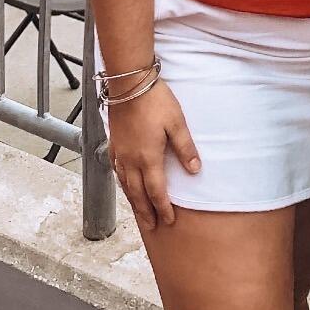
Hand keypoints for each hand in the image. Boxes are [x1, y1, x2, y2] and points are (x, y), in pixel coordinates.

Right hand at [107, 81, 199, 232]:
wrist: (129, 83)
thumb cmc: (155, 101)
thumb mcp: (177, 123)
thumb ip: (185, 148)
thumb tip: (195, 170)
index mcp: (148, 158)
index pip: (156, 191)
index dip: (163, 208)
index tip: (168, 221)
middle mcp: (131, 160)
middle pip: (138, 193)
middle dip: (146, 212)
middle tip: (152, 226)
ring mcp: (120, 152)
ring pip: (125, 183)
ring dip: (132, 200)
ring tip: (138, 211)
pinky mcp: (114, 142)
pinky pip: (116, 169)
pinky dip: (121, 181)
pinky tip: (123, 182)